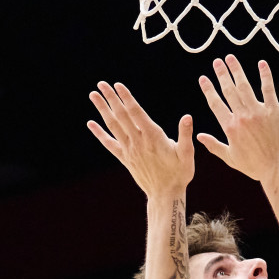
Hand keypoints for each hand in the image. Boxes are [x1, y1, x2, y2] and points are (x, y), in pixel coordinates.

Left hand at [88, 82, 193, 196]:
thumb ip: (185, 135)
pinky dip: (99, 133)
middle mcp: (138, 142)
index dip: (126, 98)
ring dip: (102, 110)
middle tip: (101, 83)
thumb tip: (187, 117)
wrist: (165, 195)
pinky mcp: (125, 158)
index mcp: (153, 137)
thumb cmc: (179, 174)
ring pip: (113, 126)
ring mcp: (129, 150)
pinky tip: (90, 123)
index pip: (136, 113)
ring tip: (93, 95)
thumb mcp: (187, 154)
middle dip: (111, 98)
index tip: (117, 85)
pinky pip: (109, 144)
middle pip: (121, 116)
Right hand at [196, 56, 278, 186]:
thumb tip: (199, 136)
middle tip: (216, 61)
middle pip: (228, 90)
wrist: (278, 170)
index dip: (208, 89)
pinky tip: (261, 63)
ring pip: (244, 86)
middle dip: (221, 74)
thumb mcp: (231, 158)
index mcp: (230, 127)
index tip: (203, 78)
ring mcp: (258, 112)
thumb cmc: (255, 167)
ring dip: (237, 70)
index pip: (215, 103)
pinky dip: (265, 76)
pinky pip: (268, 90)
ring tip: (230, 58)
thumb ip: (214, 145)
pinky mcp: (274, 111)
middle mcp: (242, 117)